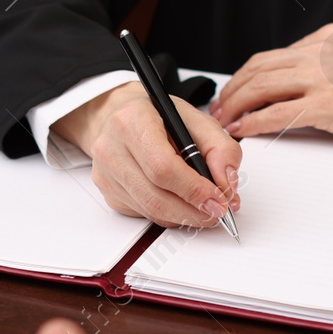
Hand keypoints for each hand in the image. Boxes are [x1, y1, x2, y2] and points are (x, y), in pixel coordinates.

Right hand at [55, 81, 242, 228]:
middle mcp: (111, 148)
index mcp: (132, 121)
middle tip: (217, 212)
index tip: (219, 199)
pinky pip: (144, 214)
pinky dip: (169, 215)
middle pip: (155, 195)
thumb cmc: (158, 117)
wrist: (122, 117)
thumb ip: (220, 148)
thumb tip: (227, 183)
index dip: (194, 189)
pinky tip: (181, 203)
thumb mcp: (196, 120)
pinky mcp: (108, 193)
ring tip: (205, 210)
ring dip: (184, 216)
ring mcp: (106, 174)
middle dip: (193, 210)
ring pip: (151, 210)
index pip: (163, 167)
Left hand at [209, 23, 332, 149]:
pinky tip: (243, 130)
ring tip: (224, 122)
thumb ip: (323, 68)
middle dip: (232, 91)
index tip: (232, 93)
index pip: (272, 56)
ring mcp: (324, 77)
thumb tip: (287, 91)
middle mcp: (322, 51)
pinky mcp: (329, 105)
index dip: (245, 77)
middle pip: (259, 68)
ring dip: (236, 106)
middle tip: (218, 109)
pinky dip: (253, 122)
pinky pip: (277, 113)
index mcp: (328, 38)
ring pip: (262, 86)